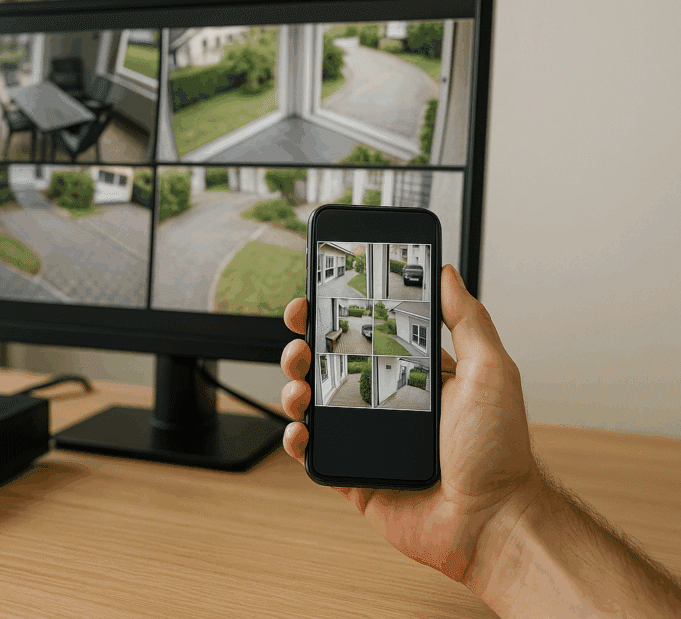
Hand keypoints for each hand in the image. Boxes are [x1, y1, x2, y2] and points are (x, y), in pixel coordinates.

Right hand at [279, 264, 540, 583]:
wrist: (493, 522)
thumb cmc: (500, 452)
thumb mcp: (491, 370)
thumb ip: (467, 319)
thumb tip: (447, 274)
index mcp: (416, 374)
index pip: (369, 333)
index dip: (340, 314)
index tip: (318, 295)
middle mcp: (389, 402)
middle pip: (332, 365)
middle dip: (307, 346)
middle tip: (300, 339)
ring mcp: (369, 440)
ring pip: (316, 405)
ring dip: (295, 387)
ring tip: (300, 387)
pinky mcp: (355, 477)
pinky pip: (315, 455)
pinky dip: (298, 440)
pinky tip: (301, 429)